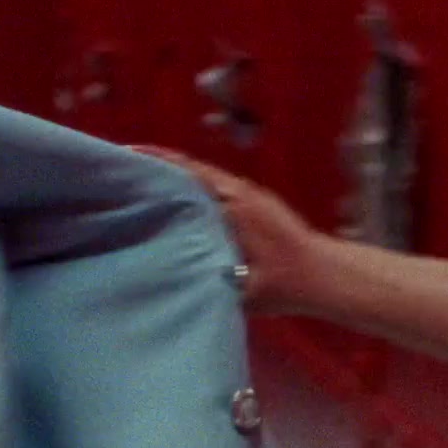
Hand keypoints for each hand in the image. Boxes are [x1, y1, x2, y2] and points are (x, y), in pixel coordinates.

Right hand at [130, 146, 322, 313]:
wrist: (326, 276)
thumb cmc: (286, 284)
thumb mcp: (243, 288)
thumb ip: (208, 278)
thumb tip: (167, 273)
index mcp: (234, 203)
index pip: (187, 172)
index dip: (156, 163)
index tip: (125, 158)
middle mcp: (239, 190)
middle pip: (190, 167)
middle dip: (157, 165)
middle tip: (121, 170)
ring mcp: (247, 194)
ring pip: (202, 176)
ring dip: (173, 176)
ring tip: (137, 183)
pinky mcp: (252, 203)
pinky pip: (213, 187)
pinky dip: (190, 187)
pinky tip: (172, 202)